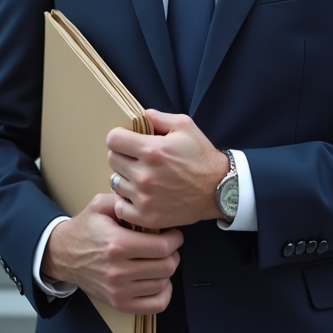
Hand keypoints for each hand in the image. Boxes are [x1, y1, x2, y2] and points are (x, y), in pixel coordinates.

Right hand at [42, 193, 181, 313]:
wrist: (63, 255)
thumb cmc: (84, 230)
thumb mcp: (99, 205)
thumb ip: (124, 200)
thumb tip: (145, 200)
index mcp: (117, 244)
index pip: (162, 247)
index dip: (175, 238)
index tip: (173, 234)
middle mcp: (118, 270)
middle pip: (166, 266)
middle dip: (173, 253)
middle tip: (167, 246)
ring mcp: (118, 289)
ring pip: (163, 284)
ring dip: (167, 271)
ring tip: (159, 260)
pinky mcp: (119, 303)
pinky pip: (156, 305)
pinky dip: (164, 293)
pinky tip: (158, 280)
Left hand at [107, 109, 228, 229]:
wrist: (219, 189)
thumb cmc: (201, 157)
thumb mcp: (185, 126)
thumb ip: (159, 118)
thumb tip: (141, 115)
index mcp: (152, 150)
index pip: (113, 139)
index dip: (119, 137)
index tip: (127, 140)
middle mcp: (145, 175)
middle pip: (112, 160)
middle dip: (123, 155)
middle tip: (137, 158)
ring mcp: (145, 198)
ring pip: (115, 182)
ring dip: (125, 178)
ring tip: (141, 177)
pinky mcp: (147, 216)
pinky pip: (120, 207)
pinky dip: (126, 201)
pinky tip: (139, 195)